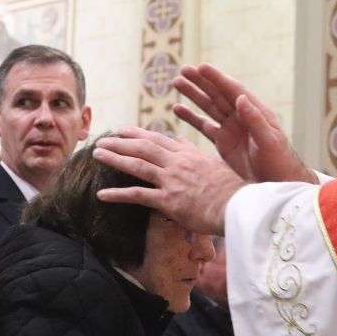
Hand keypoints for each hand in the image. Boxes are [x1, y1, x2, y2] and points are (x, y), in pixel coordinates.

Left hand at [93, 127, 244, 235]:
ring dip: (115, 158)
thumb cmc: (233, 189)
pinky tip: (102, 194)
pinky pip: (138, 195)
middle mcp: (177, 163)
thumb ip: (197, 154)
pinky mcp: (168, 200)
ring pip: (137, 165)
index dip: (139, 134)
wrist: (239, 205)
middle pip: (144, 147)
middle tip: (104, 138)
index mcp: (189, 155)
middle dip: (121, 141)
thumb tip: (185, 143)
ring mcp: (171, 180)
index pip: (159, 140)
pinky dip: (118, 194)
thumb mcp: (216, 164)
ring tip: (97, 154)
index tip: (124, 130)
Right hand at [173, 63, 314, 183]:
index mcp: (255, 113)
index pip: (234, 91)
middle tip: (183, 69)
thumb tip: (241, 98)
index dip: (217, 79)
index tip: (202, 67)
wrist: (278, 183)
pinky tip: (178, 109)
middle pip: (218, 95)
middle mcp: (242, 117)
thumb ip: (255, 121)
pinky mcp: (223, 143)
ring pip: (208, 107)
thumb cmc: (280, 162)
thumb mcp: (270, 141)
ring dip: (193, 95)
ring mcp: (231, 129)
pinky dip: (191, 118)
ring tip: (177, 83)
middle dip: (201, 82)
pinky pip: (204, 126)